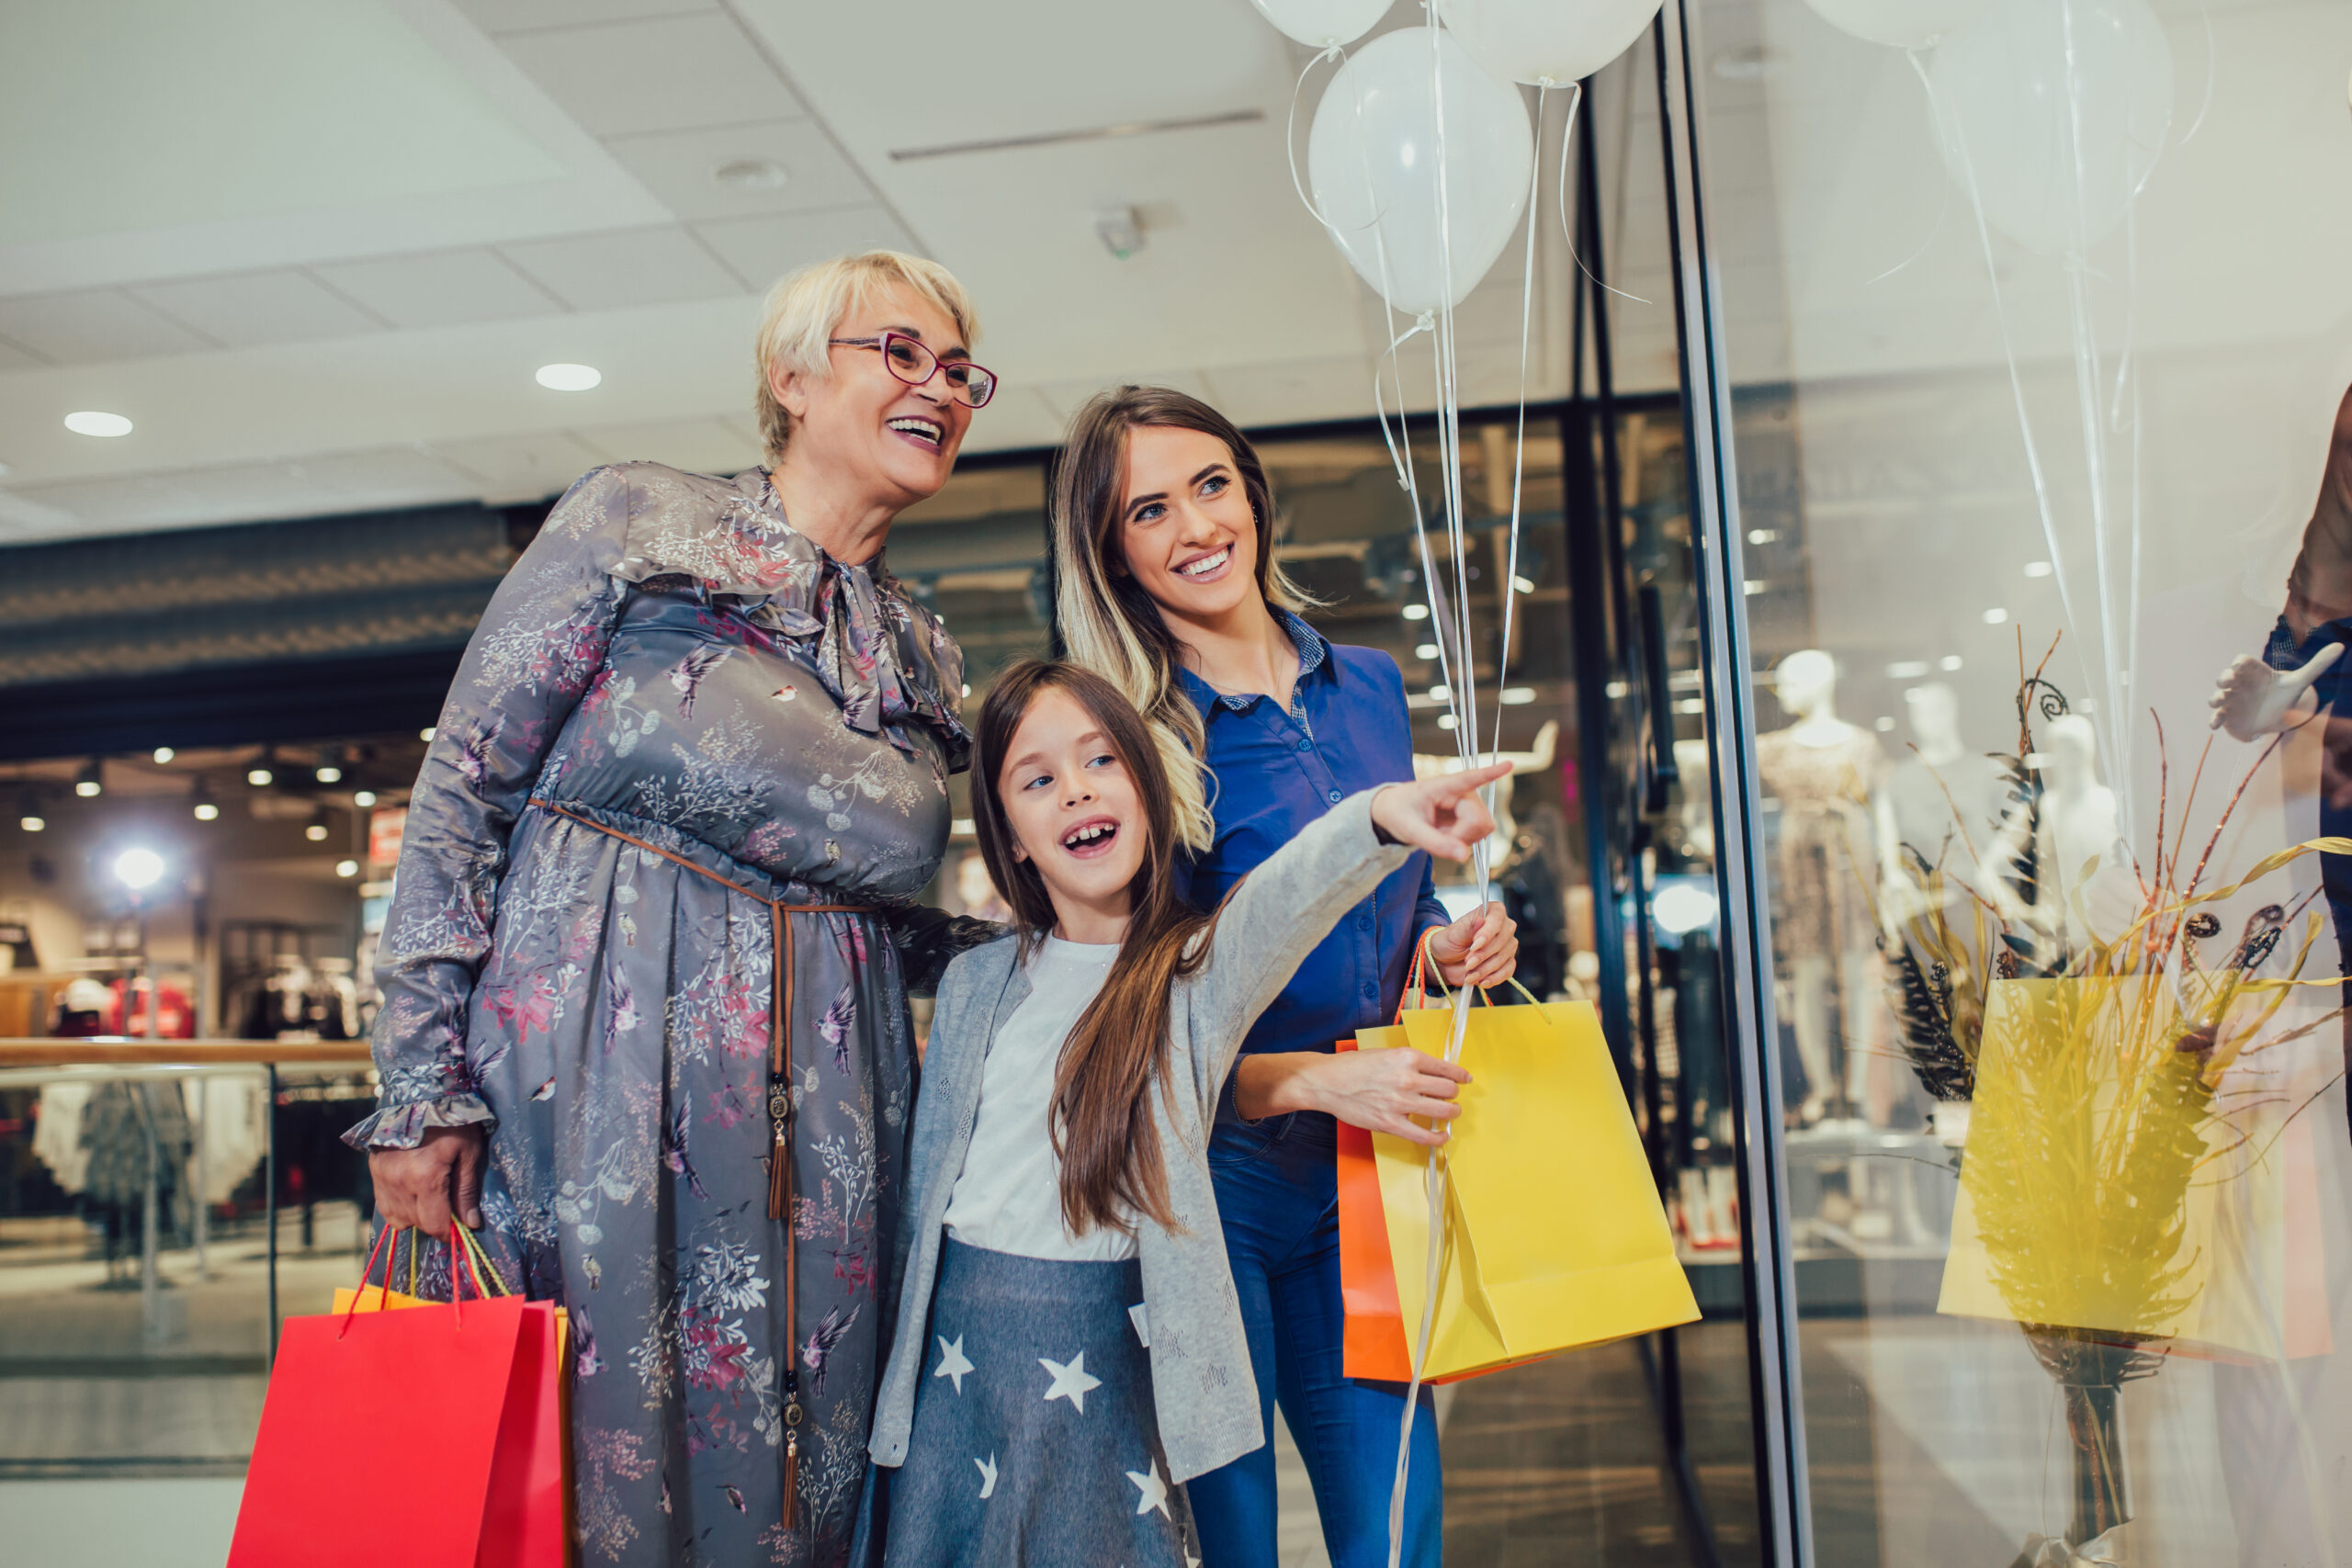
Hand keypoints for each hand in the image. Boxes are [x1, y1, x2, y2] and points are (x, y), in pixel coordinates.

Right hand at [367, 1125, 487, 1234]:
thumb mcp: (469, 1152)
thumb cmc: (452, 1122)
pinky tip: (412, 1194)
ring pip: (398, 1219)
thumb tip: (470, 1223)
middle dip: (434, 1222)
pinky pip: (384, 1206)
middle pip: (416, 1223)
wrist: (419, 1095)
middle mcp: (399, 1183)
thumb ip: (467, 1190)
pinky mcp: (374, 1172)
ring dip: (416, 1216)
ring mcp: (382, 1178)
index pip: (434, 1224)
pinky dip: (399, 1207)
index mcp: (425, 1178)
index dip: (448, 1232)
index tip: (458, 1228)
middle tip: (448, 1206)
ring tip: (430, 1198)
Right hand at [1236, 1048, 1470, 1146]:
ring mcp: (1400, 1102)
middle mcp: (1408, 1078)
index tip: (1465, 1080)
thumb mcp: (1386, 1054)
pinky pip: (1424, 1135)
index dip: (1460, 1076)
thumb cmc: (1353, 1066)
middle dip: (1454, 1095)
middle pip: (1449, 1090)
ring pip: (1443, 1111)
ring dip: (1451, 1113)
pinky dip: (1438, 1137)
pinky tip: (1441, 1136)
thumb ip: (1409, 1064)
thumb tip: (1432, 1075)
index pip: (1446, 1068)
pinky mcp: (1391, 1123)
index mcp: (1407, 1057)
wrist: (1327, 1081)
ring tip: (1449, 1114)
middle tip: (1451, 1098)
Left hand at [1371, 761, 1508, 861]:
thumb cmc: (1399, 813)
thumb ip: (1436, 843)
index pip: (1470, 778)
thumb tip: (1464, 856)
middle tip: (1439, 838)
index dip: (1491, 773)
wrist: (1394, 814)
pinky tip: (1446, 836)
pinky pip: (1477, 836)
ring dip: (1463, 840)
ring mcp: (1468, 805)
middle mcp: (1461, 793)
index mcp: (1443, 786)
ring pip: (1483, 829)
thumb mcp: (1410, 830)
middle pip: (1480, 820)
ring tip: (1439, 834)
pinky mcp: (1470, 817)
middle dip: (1463, 836)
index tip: (1509, 764)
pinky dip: (1462, 842)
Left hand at [1427, 901, 1517, 989]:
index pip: (1497, 918)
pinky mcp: (1507, 962)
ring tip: (1469, 974)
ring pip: (1503, 958)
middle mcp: (1504, 927)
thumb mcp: (1453, 934)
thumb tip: (1480, 920)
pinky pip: (1507, 971)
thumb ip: (1468, 928)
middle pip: (1501, 941)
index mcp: (1492, 912)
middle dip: (1483, 955)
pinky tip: (1481, 981)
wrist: (1446, 961)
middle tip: (1467, 963)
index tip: (1474, 946)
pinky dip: (1493, 978)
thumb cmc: (1449, 942)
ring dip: (1484, 969)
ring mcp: (1507, 945)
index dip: (1487, 934)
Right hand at [2208, 644, 2338, 740]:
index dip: (2239, 663)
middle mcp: (2239, 685)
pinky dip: (2214, 720)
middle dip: (2223, 678)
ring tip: (2219, 700)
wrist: (2275, 717)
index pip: (2243, 662)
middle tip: (2227, 681)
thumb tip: (2341, 646)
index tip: (2239, 666)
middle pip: (2225, 677)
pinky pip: (2217, 717)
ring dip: (2216, 698)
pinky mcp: (2228, 716)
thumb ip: (2317, 665)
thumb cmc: (2284, 696)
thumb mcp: (2300, 682)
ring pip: (2217, 696)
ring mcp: (2231, 701)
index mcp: (2254, 673)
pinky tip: (2215, 726)